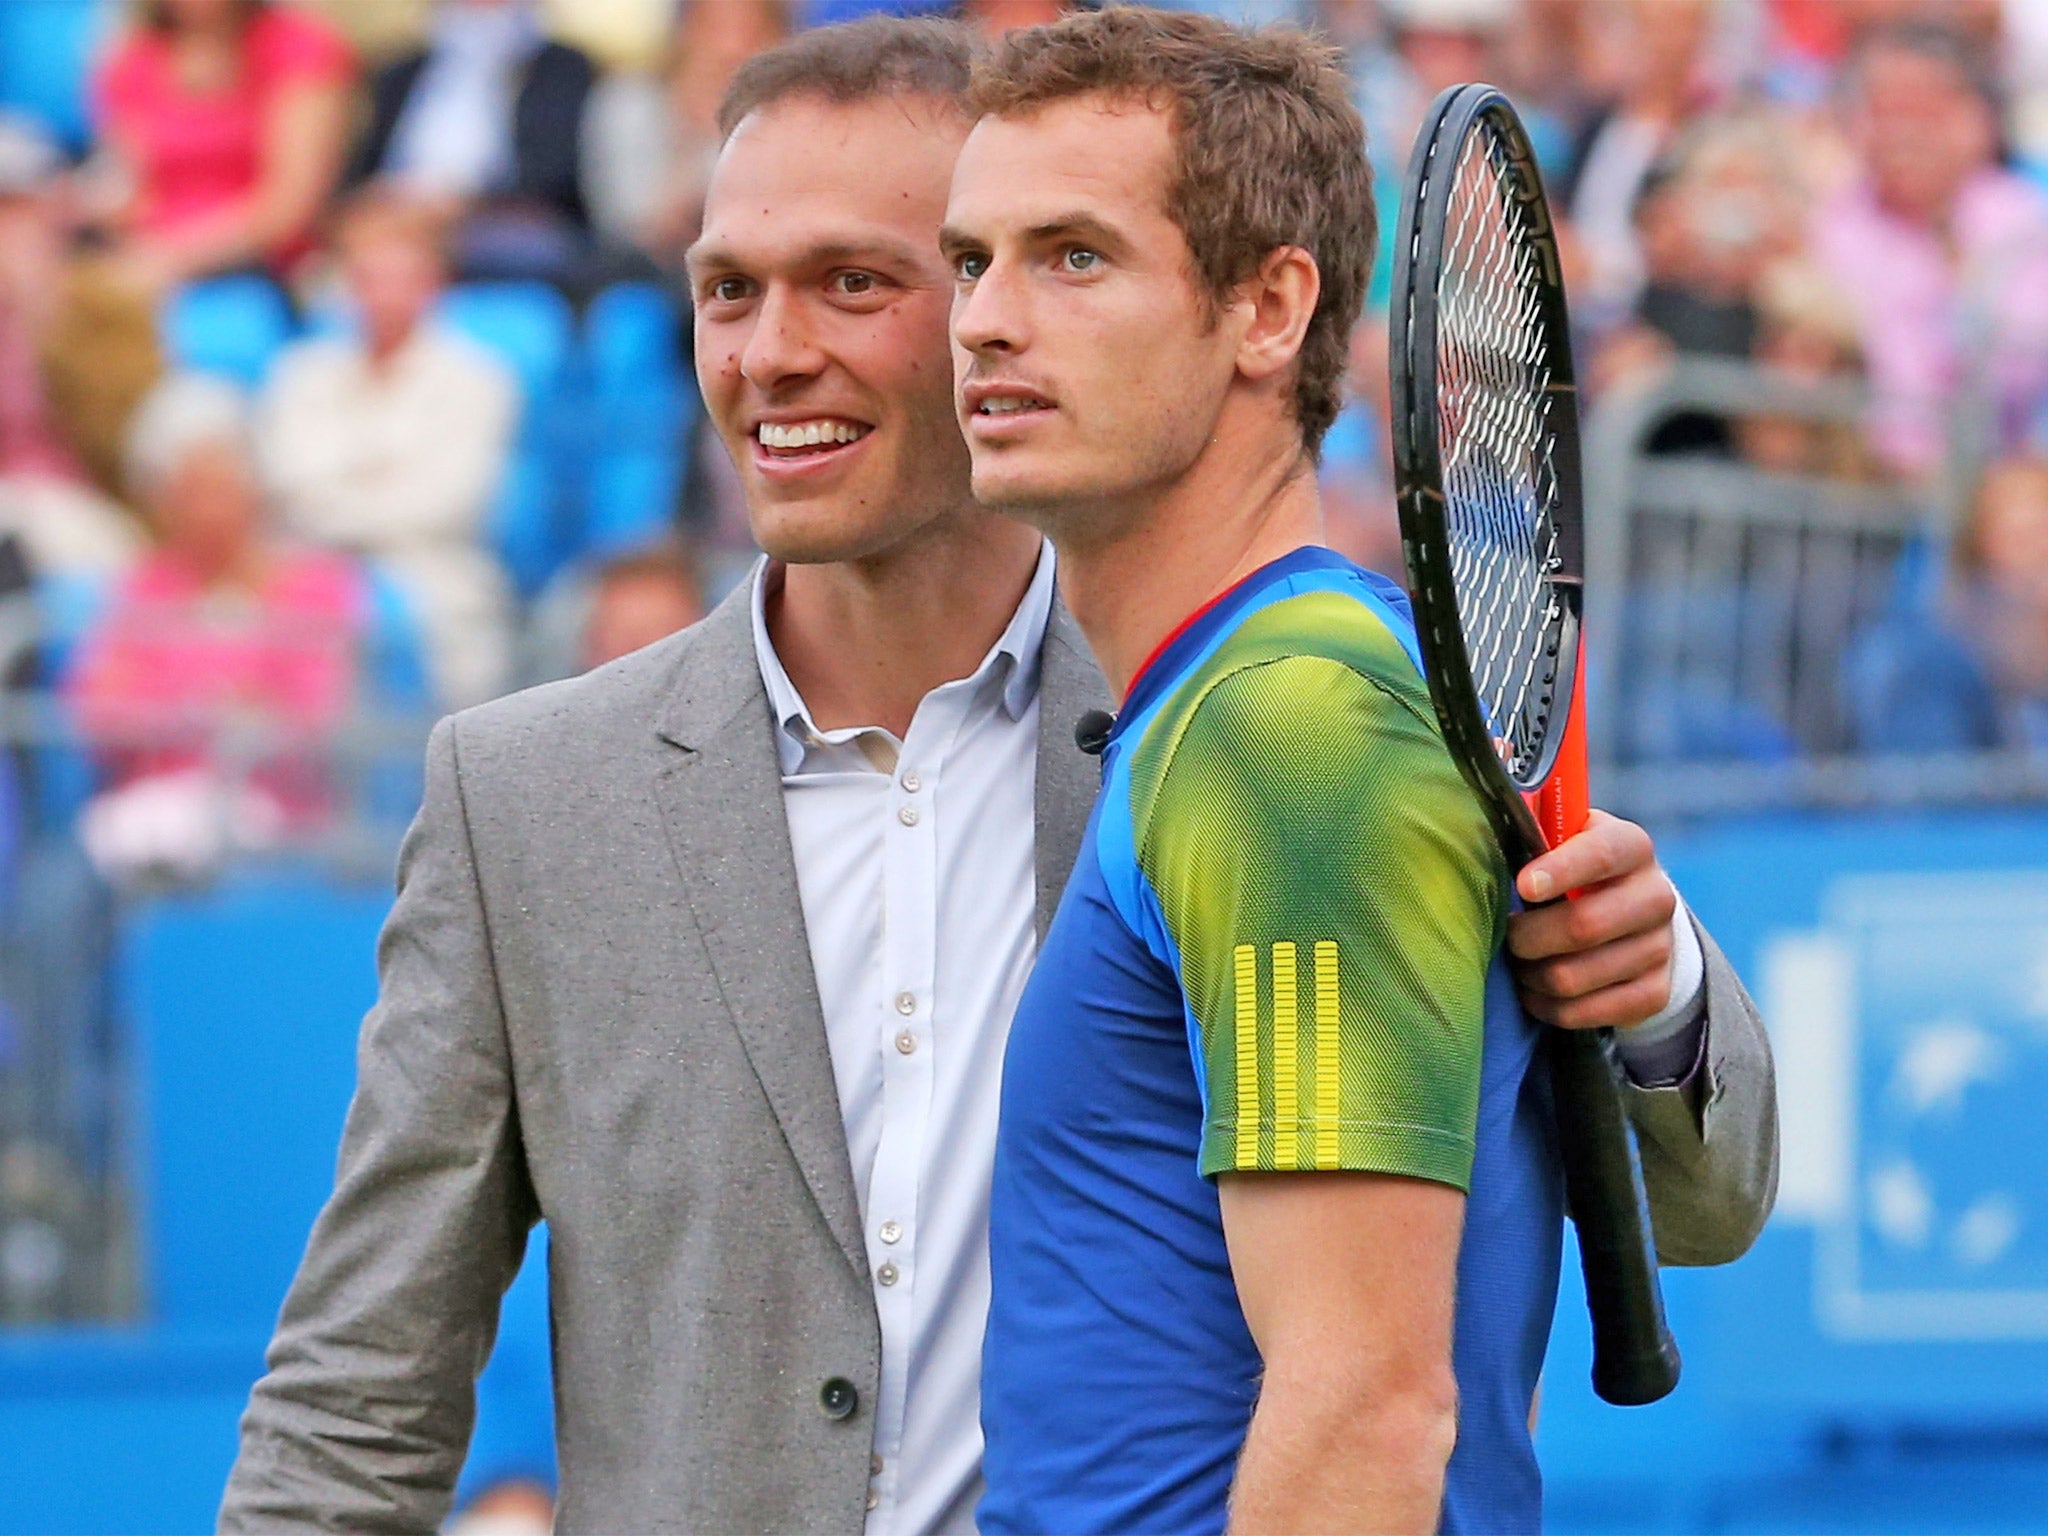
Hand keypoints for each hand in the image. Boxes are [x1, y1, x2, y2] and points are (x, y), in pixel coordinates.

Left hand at [1507, 810, 1675, 1030]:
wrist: (1632, 915)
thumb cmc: (1574, 869)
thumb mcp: (1561, 837)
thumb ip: (1531, 829)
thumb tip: (1478, 823)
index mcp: (1631, 846)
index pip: (1601, 854)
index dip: (1561, 870)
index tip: (1523, 886)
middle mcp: (1656, 896)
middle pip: (1583, 926)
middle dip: (1527, 936)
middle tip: (1505, 934)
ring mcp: (1660, 948)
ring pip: (1574, 977)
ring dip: (1530, 974)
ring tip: (1516, 960)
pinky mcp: (1654, 993)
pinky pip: (1585, 1013)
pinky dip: (1546, 1006)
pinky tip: (1533, 989)